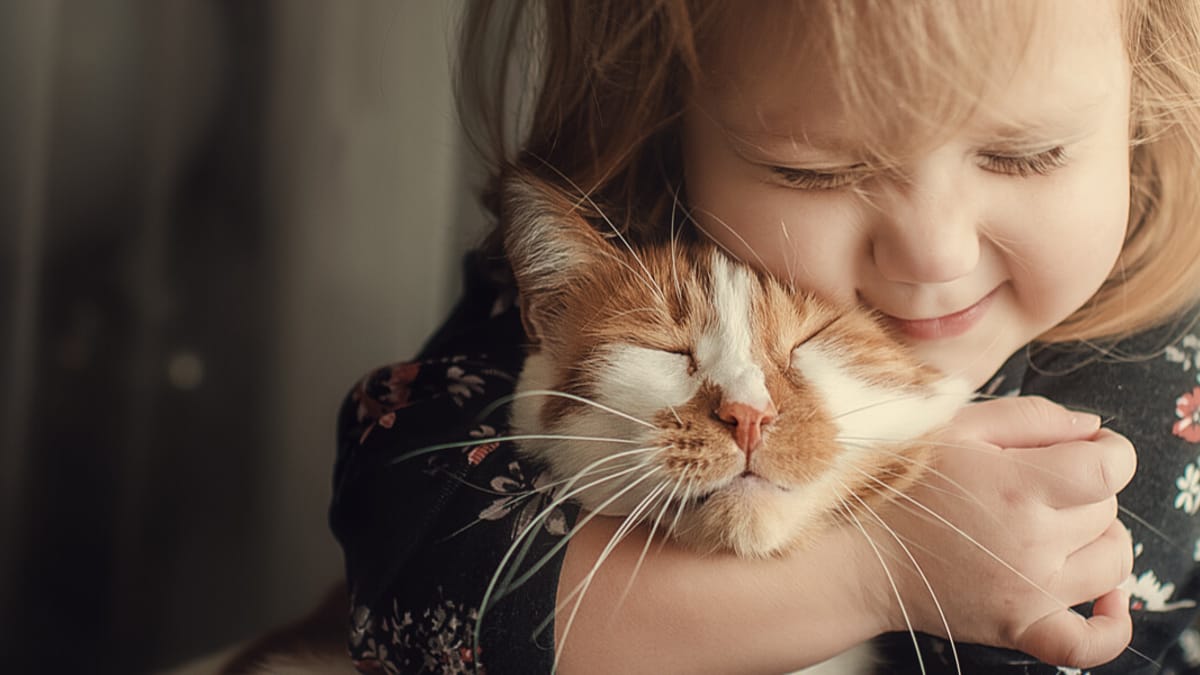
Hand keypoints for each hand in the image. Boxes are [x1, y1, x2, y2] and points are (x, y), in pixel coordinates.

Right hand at [862, 396, 1135, 667]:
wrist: (857, 551)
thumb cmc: (900, 481)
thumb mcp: (956, 426)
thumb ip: (1031, 417)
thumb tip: (1093, 431)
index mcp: (1020, 486)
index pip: (1111, 469)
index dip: (1110, 453)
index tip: (1086, 450)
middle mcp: (1034, 543)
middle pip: (1106, 510)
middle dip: (1083, 490)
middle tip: (1036, 483)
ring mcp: (1030, 592)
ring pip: (1111, 562)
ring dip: (1097, 539)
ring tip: (1059, 528)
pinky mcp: (1019, 627)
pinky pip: (1088, 642)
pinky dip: (1111, 626)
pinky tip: (1109, 602)